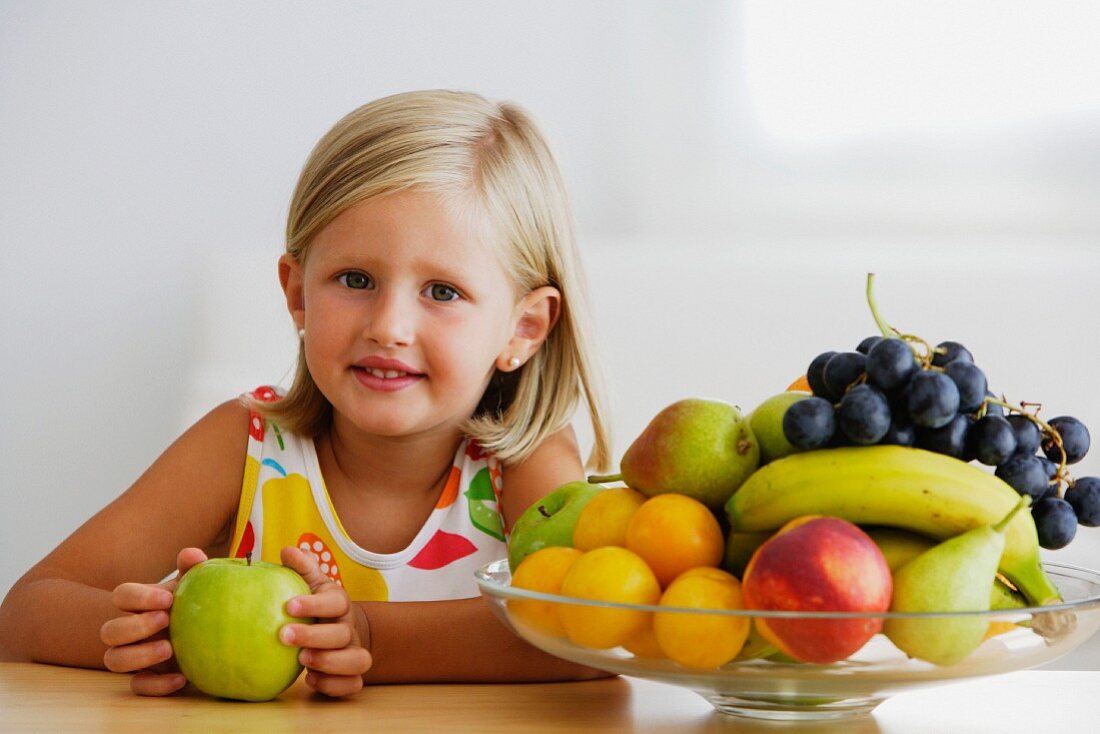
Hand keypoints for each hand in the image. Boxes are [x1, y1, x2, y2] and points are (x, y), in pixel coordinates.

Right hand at [100, 547, 206, 695]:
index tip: (167, 600)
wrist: (210, 636)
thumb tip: (190, 554)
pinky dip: (156, 685)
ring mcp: (135, 656)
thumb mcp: (197, 586)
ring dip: (138, 656)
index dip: (139, 597)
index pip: (122, 595)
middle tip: (166, 620)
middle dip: (134, 626)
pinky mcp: (147, 678)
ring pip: (113, 660)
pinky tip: (181, 678)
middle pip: (108, 631)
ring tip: (170, 649)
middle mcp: (131, 631)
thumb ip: (193, 570)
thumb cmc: (196, 606)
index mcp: (140, 604)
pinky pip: (138, 687)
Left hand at [279, 545, 371, 696]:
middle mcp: (350, 628)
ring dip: (330, 662)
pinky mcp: (353, 675)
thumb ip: (301, 568)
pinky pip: (354, 685)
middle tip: (283, 635)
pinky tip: (311, 679)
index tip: (288, 606)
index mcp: (340, 604)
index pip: (336, 601)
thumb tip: (287, 551)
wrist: (341, 630)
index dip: (315, 604)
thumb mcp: (312, 585)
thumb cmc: (319, 607)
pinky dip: (335, 685)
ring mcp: (354, 652)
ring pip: (358, 660)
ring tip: (301, 660)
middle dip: (314, 636)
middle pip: (343, 634)